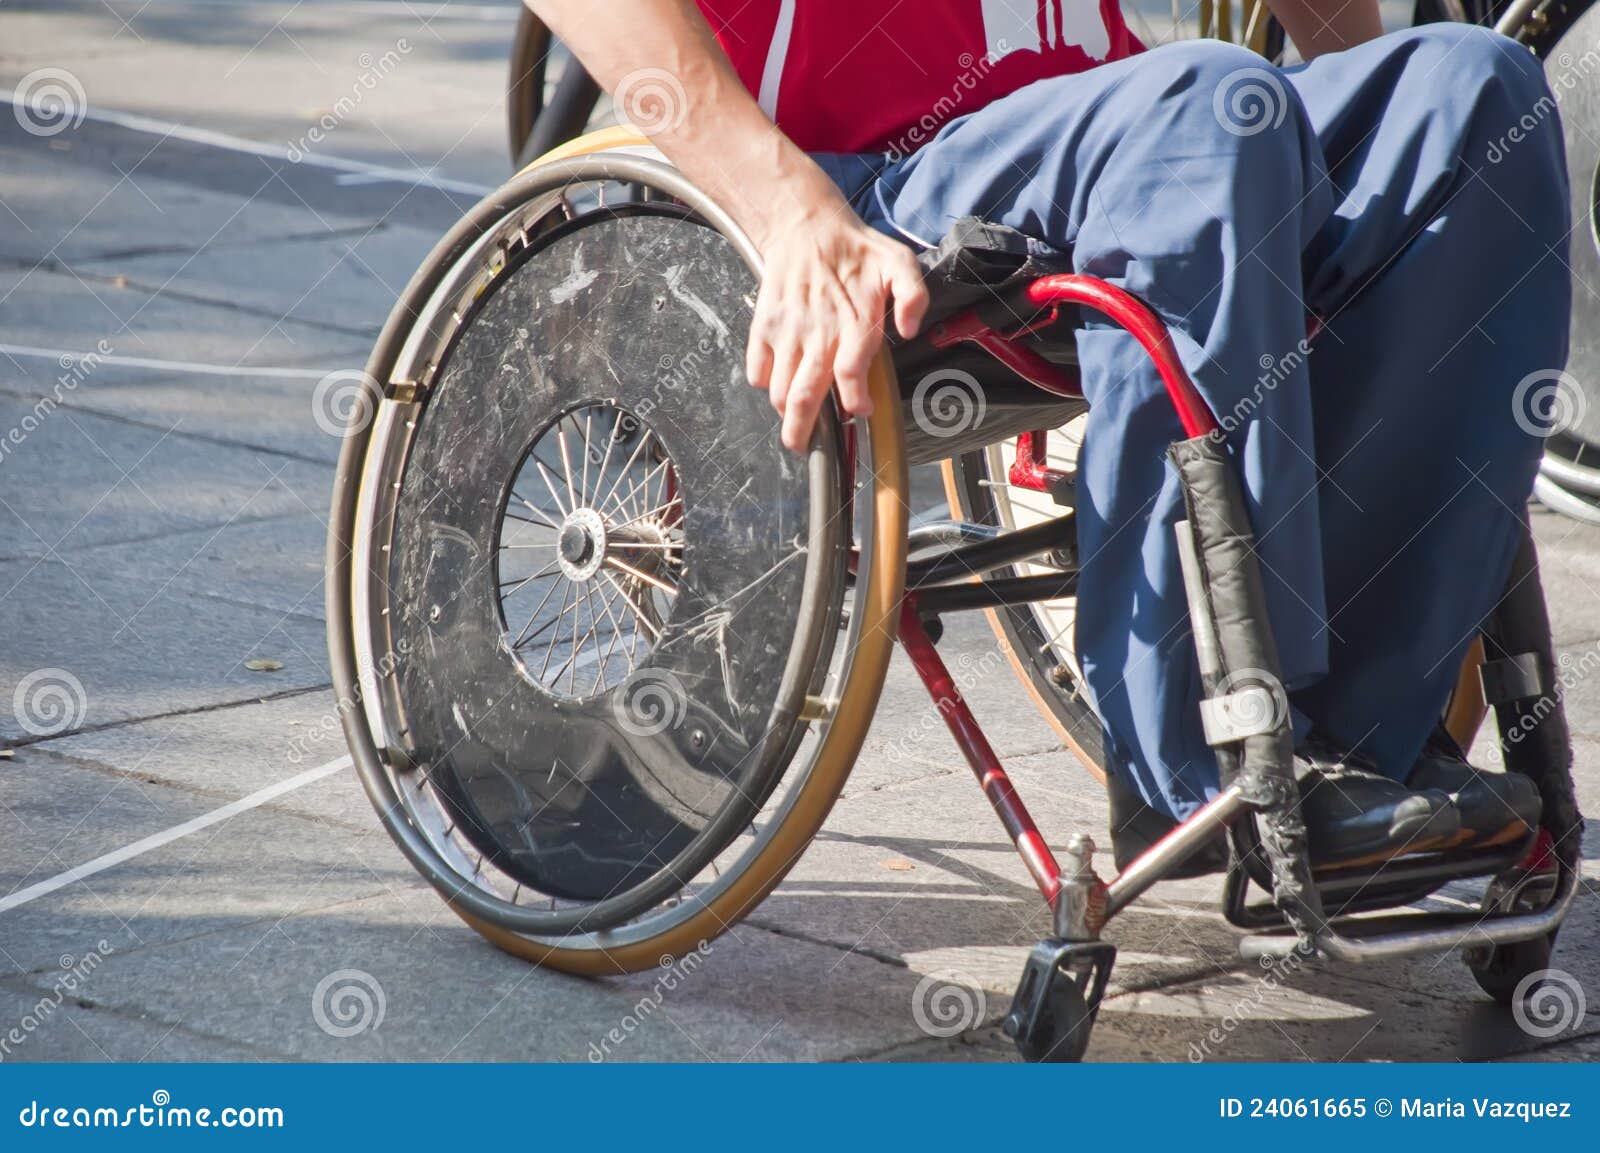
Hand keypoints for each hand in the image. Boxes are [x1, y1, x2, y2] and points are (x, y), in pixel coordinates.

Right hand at [745, 194, 927, 452]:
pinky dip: (765, 384)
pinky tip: (779, 383)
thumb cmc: (856, 250)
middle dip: (803, 431)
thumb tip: (909, 331)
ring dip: (785, 412)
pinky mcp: (764, 325)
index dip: (855, 401)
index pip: (850, 374)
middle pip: (806, 395)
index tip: (860, 411)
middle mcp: (818, 331)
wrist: (804, 224)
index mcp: (853, 321)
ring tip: (794, 422)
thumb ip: (913, 296)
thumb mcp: (899, 262)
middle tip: (804, 447)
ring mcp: (787, 330)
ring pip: (780, 389)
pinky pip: (757, 370)